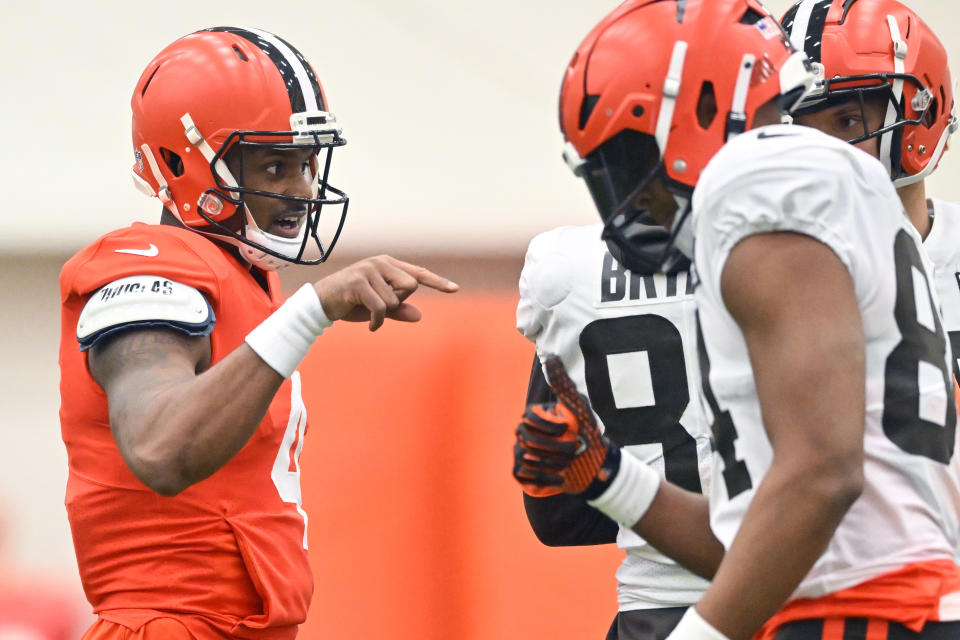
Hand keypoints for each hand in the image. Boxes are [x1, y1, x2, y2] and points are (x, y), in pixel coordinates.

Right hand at [313, 255, 458, 329]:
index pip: (418, 274)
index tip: (455, 289)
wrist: (319, 304)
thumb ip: (398, 310)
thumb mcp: (378, 308)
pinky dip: (377, 321)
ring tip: (366, 311)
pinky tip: (370, 326)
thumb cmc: (350, 304)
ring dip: (383, 314)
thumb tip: (419, 315)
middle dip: (398, 302)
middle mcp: (380, 263)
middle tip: (377, 305)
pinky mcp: (358, 283)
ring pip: (395, 300)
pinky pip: (381, 308)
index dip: (438, 282)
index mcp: (388, 265)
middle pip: (411, 287)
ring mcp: (368, 270)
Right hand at [513, 356, 619, 495]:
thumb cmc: (587, 434)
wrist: (594, 466)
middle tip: (573, 452)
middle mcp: (524, 434)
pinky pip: (524, 475)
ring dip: (550, 464)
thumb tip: (551, 357)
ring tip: (568, 465)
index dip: (547, 425)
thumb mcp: (578, 408)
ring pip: (525, 457)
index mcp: (535, 417)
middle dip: (552, 447)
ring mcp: (522, 453)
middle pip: (526, 439)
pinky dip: (543, 479)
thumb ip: (563, 384)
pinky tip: (560, 478)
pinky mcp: (525, 473)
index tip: (566, 429)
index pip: (529, 418)